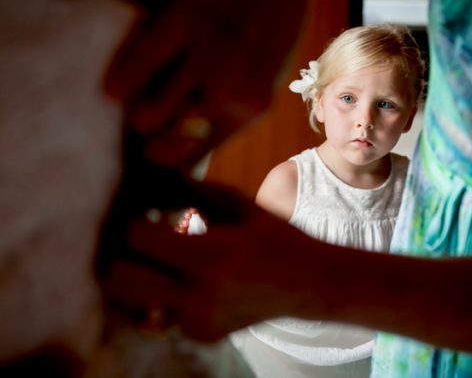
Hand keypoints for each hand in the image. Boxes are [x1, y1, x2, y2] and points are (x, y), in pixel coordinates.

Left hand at [100, 182, 315, 340]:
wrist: (310, 284)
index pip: (138, 238)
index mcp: (210, 256)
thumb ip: (195, 190)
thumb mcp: (241, 206)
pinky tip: (183, 282)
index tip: (148, 215)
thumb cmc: (276, 238)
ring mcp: (198, 321)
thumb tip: (154, 176)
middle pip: (120, 278)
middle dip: (124, 255)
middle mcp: (199, 295)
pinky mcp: (201, 335)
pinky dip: (162, 297)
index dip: (137, 222)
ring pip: (130, 304)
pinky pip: (159, 315)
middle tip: (142, 242)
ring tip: (154, 262)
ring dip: (135, 279)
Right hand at [104, 0, 315, 170]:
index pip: (193, 158)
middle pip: (167, 145)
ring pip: (149, 117)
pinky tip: (114, 86)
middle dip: (148, 140)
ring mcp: (207, 56)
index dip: (163, 159)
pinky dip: (119, 79)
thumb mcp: (258, 85)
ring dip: (136, 112)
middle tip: (142, 123)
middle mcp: (232, 92)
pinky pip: (138, 64)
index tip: (148, 152)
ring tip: (135, 101)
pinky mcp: (184, 19)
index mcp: (251, 111)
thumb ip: (228, 118)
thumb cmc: (262, 37)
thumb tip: (182, 160)